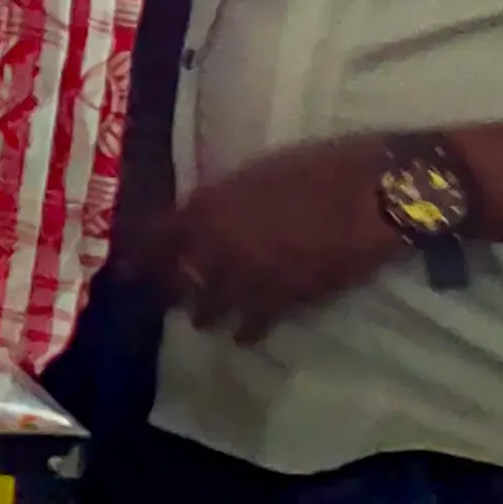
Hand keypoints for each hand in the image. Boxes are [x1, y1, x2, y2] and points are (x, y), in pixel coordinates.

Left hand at [150, 138, 406, 338]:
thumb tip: (204, 214)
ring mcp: (257, 276)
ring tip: (198, 320)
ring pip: (214, 304)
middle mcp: (223, 247)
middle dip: (165, 288)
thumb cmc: (323, 166)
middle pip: (179, 276)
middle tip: (154, 299)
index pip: (159, 237)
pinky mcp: (293, 299)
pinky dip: (248, 329)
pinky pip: (259, 319)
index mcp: (212, 206)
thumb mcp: (260, 172)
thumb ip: (224, 198)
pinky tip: (242, 336)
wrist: (380, 196)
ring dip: (203, 312)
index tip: (122, 268)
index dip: (139, 254)